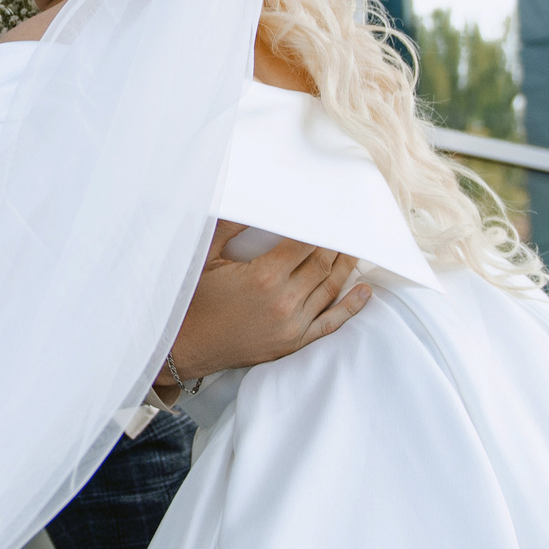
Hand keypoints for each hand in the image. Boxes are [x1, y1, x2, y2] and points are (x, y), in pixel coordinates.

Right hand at [168, 222, 369, 382]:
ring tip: (355, 248)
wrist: (183, 347)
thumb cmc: (192, 300)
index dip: (319, 227)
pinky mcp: (292, 343)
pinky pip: (330, 324)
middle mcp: (283, 301)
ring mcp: (291, 325)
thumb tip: (252, 202)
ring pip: (330, 289)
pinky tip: (364, 292)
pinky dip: (350, 307)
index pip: (305, 243)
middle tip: (345, 226)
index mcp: (264, 276)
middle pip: (322, 264)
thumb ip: (231, 226)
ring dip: (345, 267)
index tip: (327, 213)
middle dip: (335, 243)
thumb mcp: (205, 256)